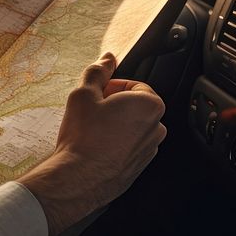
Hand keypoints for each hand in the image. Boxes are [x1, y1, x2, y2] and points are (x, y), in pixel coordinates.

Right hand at [18, 52, 165, 235]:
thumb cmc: (84, 136)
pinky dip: (114, 142)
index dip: (112, 87)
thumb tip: (107, 58)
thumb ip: (98, 71)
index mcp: (149, 105)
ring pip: (131, 126)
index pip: (134, 85)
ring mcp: (149, 149)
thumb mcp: (84, 93)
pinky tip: (95, 144)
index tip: (97, 94)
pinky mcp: (140, 166)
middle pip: (134, 105)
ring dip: (114, 123)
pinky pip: (128, 145)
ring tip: (91, 129)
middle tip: (92, 110)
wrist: (80, 177)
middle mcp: (156, 127)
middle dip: (114, 105)